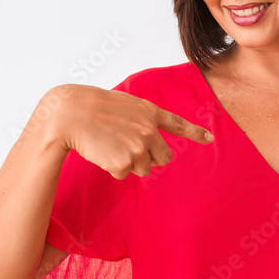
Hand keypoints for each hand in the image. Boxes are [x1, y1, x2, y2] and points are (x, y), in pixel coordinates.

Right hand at [36, 84, 214, 178]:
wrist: (69, 113)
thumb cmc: (92, 107)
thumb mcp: (124, 104)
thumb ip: (142, 118)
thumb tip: (151, 135)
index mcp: (150, 112)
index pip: (178, 124)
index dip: (196, 133)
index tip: (209, 139)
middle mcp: (149, 130)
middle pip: (163, 158)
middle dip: (149, 158)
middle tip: (126, 147)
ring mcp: (138, 147)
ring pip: (144, 169)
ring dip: (129, 163)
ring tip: (109, 146)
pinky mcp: (125, 162)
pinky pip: (123, 174)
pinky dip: (112, 168)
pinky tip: (101, 152)